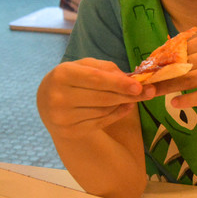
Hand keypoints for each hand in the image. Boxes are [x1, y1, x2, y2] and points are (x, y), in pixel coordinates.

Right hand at [37, 58, 152, 138]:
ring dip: (123, 103)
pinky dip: (117, 114)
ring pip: (104, 110)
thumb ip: (108, 69)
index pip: (96, 79)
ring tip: (132, 97)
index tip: (138, 86)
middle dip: (128, 95)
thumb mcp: (86, 66)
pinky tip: (125, 107)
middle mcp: (58, 97)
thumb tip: (132, 80)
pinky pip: (101, 122)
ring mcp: (61, 117)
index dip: (118, 83)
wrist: (48, 100)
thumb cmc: (74, 78)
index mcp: (62, 74)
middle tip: (149, 92)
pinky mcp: (69, 131)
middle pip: (103, 97)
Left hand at [159, 0, 196, 107]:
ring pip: (190, 78)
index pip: (187, 46)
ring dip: (170, 86)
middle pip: (185, 63)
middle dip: (164, 71)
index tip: (154, 63)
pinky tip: (175, 103)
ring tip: (155, 91)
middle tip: (148, 79)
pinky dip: (188, 100)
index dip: (168, 55)